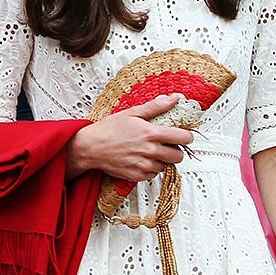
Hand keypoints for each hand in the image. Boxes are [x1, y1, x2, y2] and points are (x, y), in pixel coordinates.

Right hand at [67, 94, 193, 179]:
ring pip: (166, 166)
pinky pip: (153, 174)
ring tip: (149, 152)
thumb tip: (173, 98)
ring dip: (162, 160)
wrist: (90, 147)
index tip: (182, 135)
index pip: (183, 138)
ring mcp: (143, 164)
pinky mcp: (137, 175)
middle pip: (179, 156)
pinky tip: (141, 159)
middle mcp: (149, 150)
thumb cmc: (107, 129)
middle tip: (166, 145)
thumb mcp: (132, 113)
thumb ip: (155, 107)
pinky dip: (150, 168)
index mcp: (150, 133)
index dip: (186, 136)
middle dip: (175, 150)